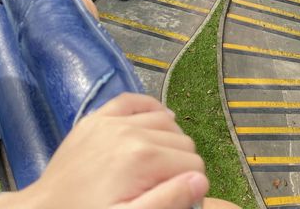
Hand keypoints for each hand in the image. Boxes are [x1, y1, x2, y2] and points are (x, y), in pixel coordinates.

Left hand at [0, 94, 208, 208]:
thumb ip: (168, 200)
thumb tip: (200, 180)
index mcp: (143, 159)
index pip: (193, 164)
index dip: (189, 184)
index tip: (173, 196)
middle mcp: (132, 130)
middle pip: (183, 141)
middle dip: (180, 164)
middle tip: (163, 185)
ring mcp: (113, 119)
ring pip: (166, 121)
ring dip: (168, 140)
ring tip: (157, 164)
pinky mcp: (98, 116)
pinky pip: (134, 100)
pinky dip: (150, 108)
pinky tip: (155, 122)